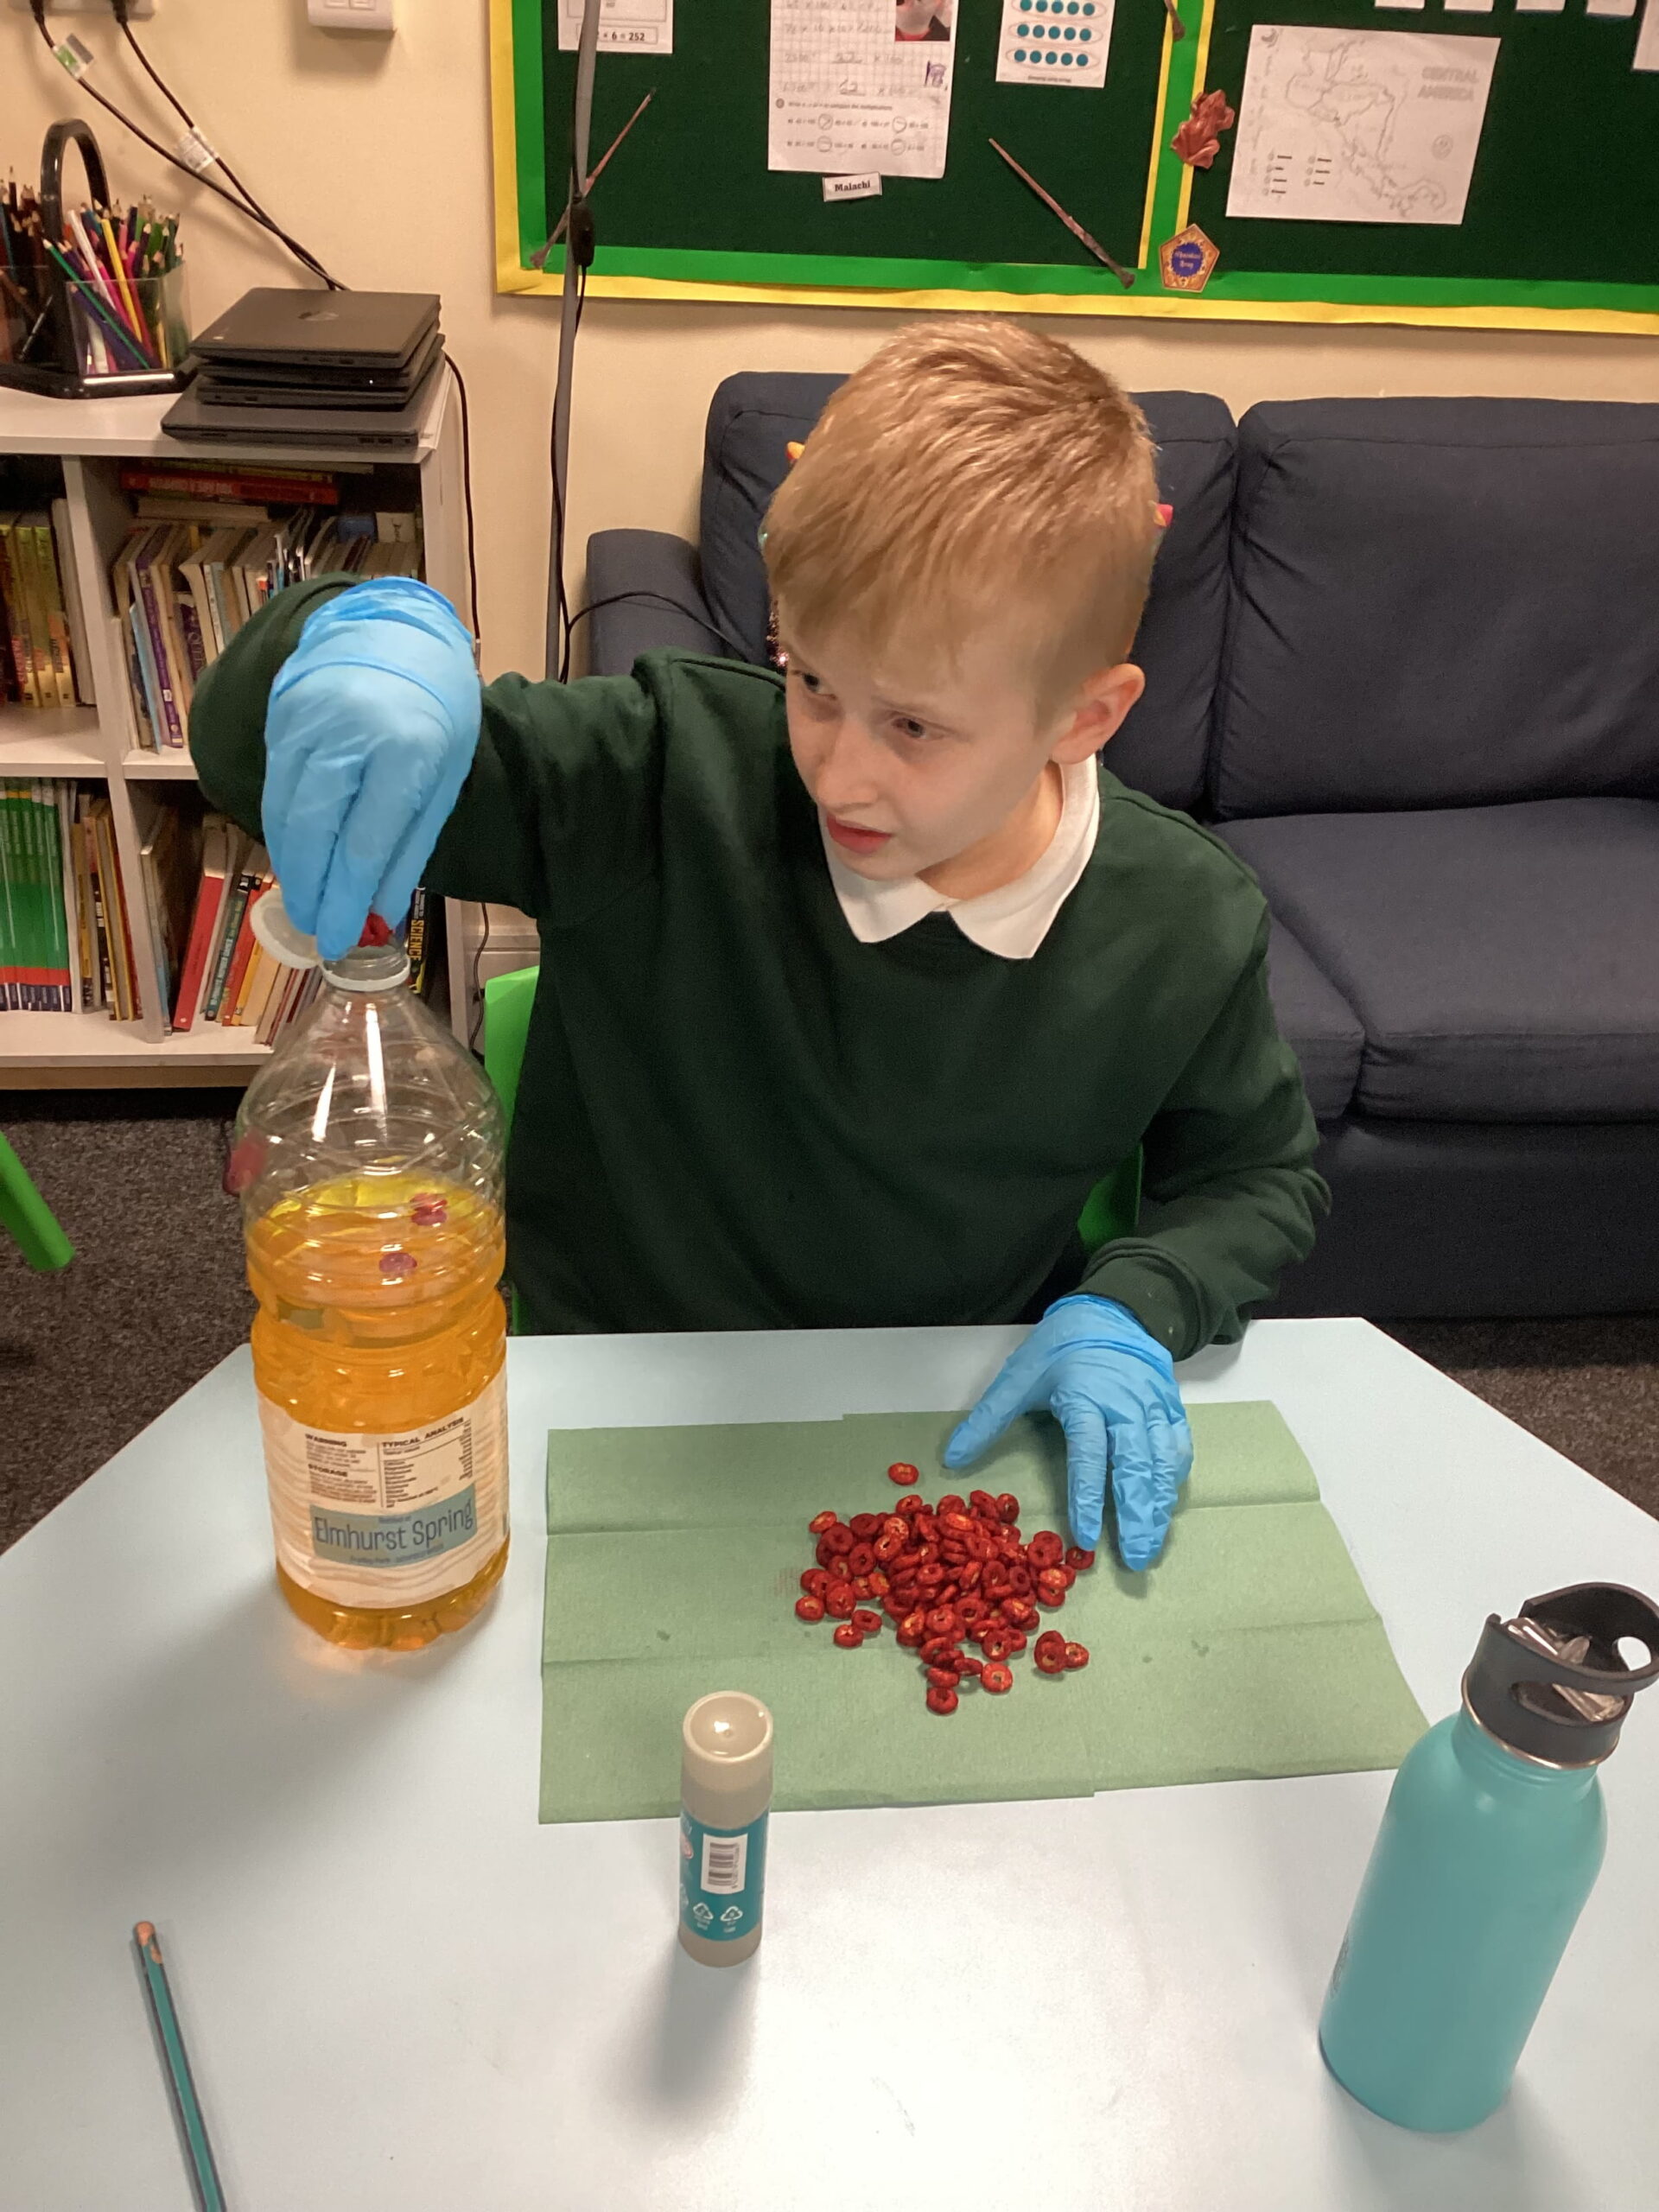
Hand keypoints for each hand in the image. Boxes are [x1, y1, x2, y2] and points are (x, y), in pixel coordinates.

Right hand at [263, 578, 479, 958]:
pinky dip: (283, 827)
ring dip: (292, 865)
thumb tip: (377, 909)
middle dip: (311, 890)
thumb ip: (409, 844)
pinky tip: (295, 855)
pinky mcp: (280, 715)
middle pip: (315, 832)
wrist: (397, 627)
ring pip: (285, 812)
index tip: (338, 939)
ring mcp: (305, 720)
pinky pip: (276, 786)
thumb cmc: (436, 706)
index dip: (346, 899)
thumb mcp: (444, 775)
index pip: (363, 844)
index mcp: (404, 749)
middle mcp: (346, 733)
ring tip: (305, 902)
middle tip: (314, 930)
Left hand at [943, 1295, 1192, 1567]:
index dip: (1088, 1497)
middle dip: (1137, 1515)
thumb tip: (953, 1459)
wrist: (1112, 1311)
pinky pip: (1178, 1447)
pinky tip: (1165, 1504)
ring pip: (1162, 1462)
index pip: (1089, 1454)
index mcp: (1084, 1397)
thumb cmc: (1061, 1347)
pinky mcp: (1171, 1406)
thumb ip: (988, 1420)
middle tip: (1135, 1559)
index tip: (1085, 1537)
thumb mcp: (1019, 1377)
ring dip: (1158, 1506)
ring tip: (1151, 1544)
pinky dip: (1173, 1479)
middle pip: (1136, 1466)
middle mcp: (1125, 1405)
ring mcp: (1153, 1406)